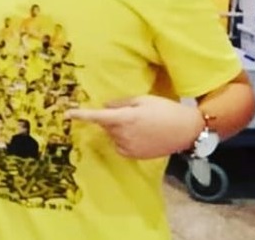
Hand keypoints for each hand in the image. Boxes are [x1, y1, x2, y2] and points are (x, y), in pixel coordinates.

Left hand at [66, 95, 203, 158]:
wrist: (187, 130)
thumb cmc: (165, 109)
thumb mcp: (142, 100)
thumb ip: (121, 103)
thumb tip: (105, 106)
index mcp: (125, 118)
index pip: (98, 116)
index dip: (81, 114)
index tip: (67, 114)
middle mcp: (123, 134)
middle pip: (106, 125)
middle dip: (112, 118)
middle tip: (132, 113)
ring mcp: (129, 147)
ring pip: (113, 135)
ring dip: (119, 129)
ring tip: (142, 124)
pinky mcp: (134, 155)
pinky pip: (120, 145)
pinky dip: (124, 139)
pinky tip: (141, 135)